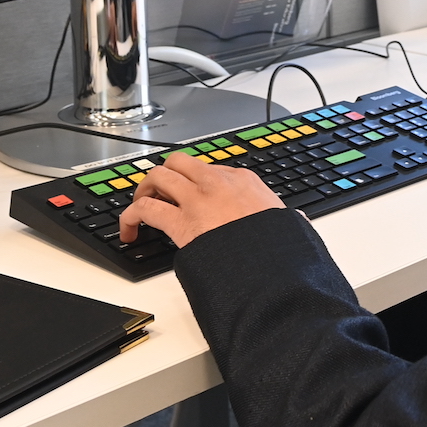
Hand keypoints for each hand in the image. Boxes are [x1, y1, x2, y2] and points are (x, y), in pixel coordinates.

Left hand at [118, 151, 282, 246]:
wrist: (272, 263)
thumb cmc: (280, 247)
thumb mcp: (289, 224)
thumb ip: (288, 218)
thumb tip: (297, 221)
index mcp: (244, 181)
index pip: (211, 170)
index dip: (197, 183)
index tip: (192, 195)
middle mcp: (217, 183)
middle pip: (180, 163)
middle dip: (166, 174)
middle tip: (161, 193)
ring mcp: (197, 200)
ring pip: (159, 175)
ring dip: (145, 188)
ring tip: (140, 205)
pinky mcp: (180, 222)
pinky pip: (145, 209)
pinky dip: (130, 217)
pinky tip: (128, 230)